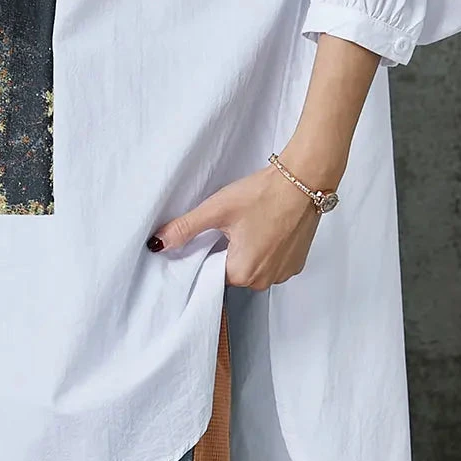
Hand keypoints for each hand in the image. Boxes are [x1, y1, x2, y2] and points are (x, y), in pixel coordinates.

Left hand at [147, 164, 321, 290]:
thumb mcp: (216, 209)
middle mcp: (265, 280)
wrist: (303, 180)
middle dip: (227, 251)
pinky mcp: (297, 262)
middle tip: (232, 224)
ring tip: (251, 223)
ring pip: (253, 267)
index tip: (213, 233)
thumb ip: (185, 228)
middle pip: (233, 272)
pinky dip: (266, 248)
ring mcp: (284, 272)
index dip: (207, 252)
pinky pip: (271, 262)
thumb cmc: (262, 195)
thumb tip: (157, 244)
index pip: (212, 273)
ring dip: (248, 250)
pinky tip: (265, 227)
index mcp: (243, 273)